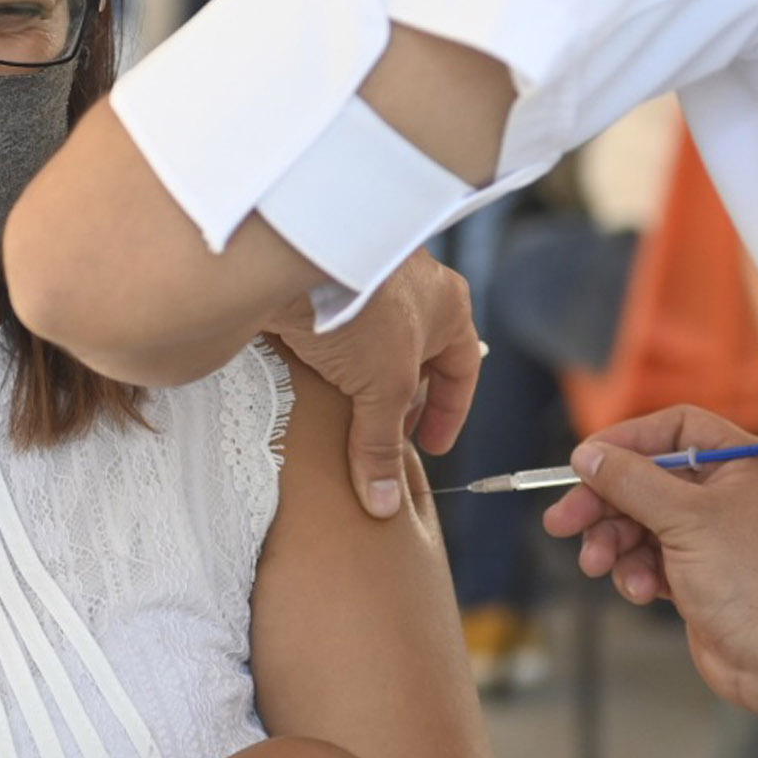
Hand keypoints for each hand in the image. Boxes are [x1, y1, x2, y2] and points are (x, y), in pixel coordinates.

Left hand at [269, 250, 481, 519]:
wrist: (294, 253)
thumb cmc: (364, 307)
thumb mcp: (385, 387)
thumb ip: (383, 445)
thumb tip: (385, 505)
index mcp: (448, 304)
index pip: (463, 368)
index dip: (449, 413)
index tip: (431, 447)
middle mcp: (411, 287)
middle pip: (416, 356)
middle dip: (402, 399)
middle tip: (385, 437)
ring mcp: (365, 282)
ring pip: (371, 345)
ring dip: (360, 381)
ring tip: (345, 420)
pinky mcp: (320, 286)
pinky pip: (332, 333)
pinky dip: (326, 363)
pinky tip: (311, 389)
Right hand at [542, 407, 757, 704]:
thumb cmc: (752, 581)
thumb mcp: (684, 519)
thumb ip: (631, 481)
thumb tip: (588, 455)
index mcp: (744, 463)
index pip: (676, 429)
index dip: (627, 441)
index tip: (585, 460)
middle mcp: (730, 492)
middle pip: (647, 479)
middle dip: (604, 504)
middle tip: (563, 521)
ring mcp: (712, 534)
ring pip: (641, 521)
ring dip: (614, 543)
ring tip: (598, 564)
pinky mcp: (697, 571)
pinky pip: (650, 556)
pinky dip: (637, 571)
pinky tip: (642, 590)